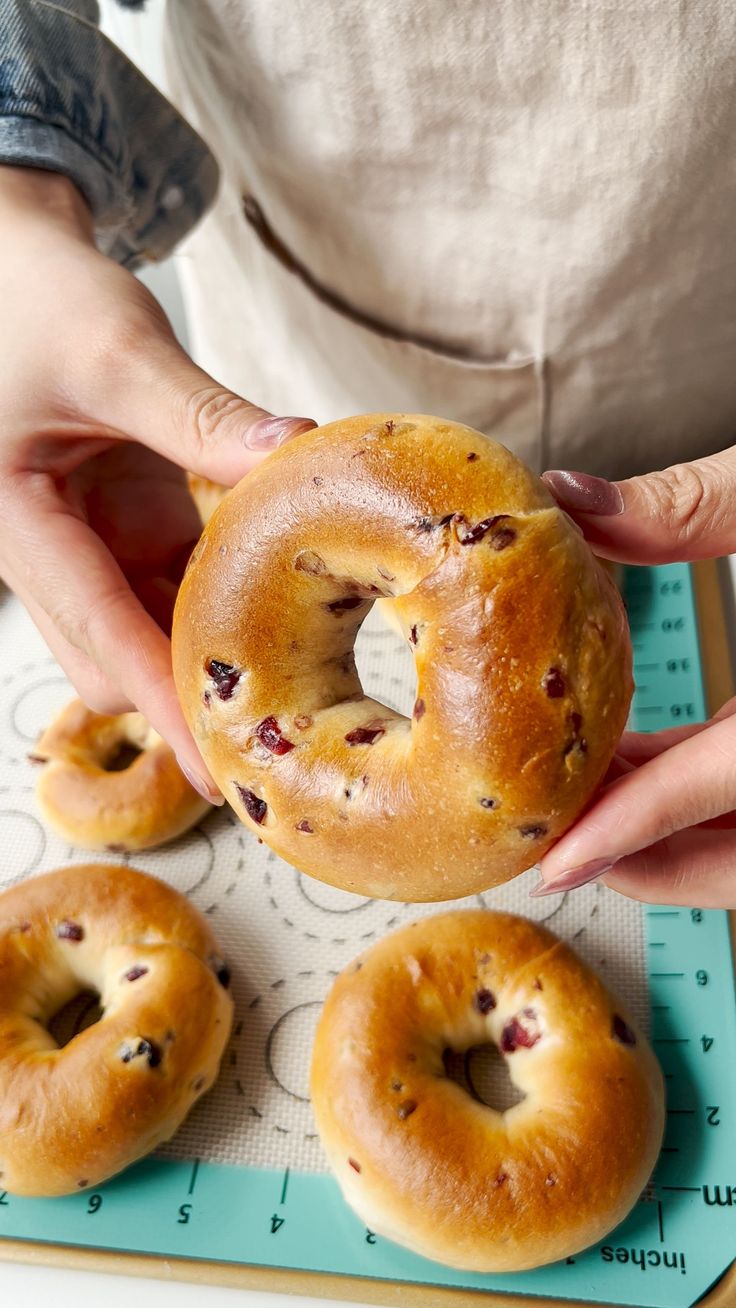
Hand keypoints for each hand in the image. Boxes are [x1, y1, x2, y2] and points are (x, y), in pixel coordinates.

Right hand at [0, 167, 314, 801]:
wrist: (13, 274)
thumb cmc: (36, 301)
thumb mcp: (113, 349)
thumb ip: (199, 412)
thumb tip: (295, 453)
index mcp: (17, 525)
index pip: (96, 631)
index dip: (158, 702)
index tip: (216, 765)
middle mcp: (48, 553)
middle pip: (113, 658)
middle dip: (181, 699)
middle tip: (267, 741)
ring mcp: (88, 546)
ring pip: (143, 634)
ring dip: (203, 656)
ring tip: (289, 693)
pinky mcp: (125, 529)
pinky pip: (171, 590)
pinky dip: (217, 603)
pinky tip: (279, 611)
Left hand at [533, 450, 735, 906]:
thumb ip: (694, 505)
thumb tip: (572, 499)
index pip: (725, 783)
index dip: (636, 827)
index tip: (561, 859)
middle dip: (650, 857)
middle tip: (562, 832)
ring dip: (678, 830)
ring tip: (594, 784)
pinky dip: (711, 798)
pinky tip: (654, 758)